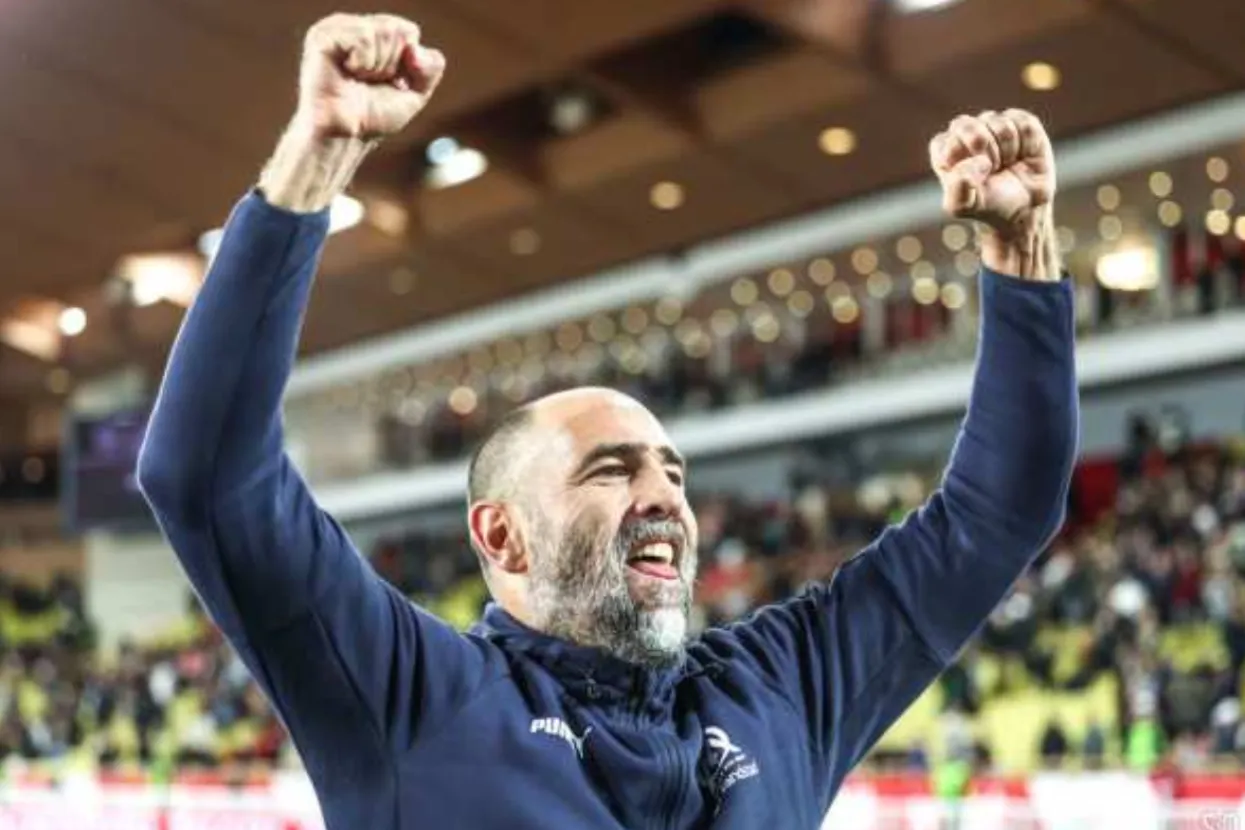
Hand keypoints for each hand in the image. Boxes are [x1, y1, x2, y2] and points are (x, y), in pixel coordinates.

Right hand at [297, 14, 445, 141]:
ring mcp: (338, 28)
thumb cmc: (374, 116)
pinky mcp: (323, 35)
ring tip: (357, 78)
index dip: (407, 63)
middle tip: (370, 82)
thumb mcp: (416, 93)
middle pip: (399, 30)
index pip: (409, 32)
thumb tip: (415, 50)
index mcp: (376, 35)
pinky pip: (363, 37)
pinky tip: (347, 72)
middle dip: (392, 64)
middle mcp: (357, 27)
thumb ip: (432, 67)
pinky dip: (363, 62)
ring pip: (383, 31)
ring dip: (377, 66)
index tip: (389, 82)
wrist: (346, 136)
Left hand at [930, 110, 1059, 280]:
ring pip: (999, 124)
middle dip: (983, 152)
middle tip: (992, 169)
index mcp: (945, 150)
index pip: (947, 141)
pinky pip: (1023, 123)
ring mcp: (993, 124)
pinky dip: (1027, 144)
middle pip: (967, 125)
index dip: (963, 159)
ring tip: (1007, 165)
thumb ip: (956, 187)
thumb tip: (976, 161)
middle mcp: (967, 133)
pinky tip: (1023, 155)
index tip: (975, 177)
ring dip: (1007, 151)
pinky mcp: (1020, 122)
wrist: (1024, 210)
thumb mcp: (962, 206)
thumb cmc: (988, 206)